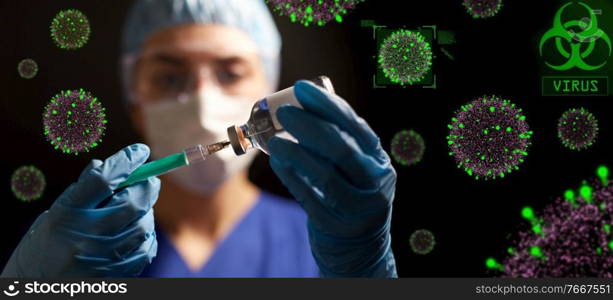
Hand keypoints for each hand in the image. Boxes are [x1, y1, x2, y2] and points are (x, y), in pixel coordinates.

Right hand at [2, 144, 159, 276]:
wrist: (36, 286)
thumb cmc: (47, 242)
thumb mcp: (57, 211)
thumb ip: (84, 189)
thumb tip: (113, 164)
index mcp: (66, 214)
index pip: (104, 180)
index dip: (127, 161)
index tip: (140, 151)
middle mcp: (86, 236)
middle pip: (132, 202)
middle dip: (146, 186)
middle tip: (149, 179)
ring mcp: (103, 258)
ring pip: (143, 224)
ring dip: (146, 211)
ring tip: (135, 210)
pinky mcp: (116, 274)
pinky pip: (146, 248)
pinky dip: (146, 235)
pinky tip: (134, 232)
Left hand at [268, 81, 396, 276]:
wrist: (359, 243)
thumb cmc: (350, 191)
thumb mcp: (356, 166)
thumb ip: (337, 140)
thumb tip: (302, 104)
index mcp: (379, 160)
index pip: (356, 127)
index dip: (328, 105)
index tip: (302, 88)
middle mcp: (375, 183)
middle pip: (341, 150)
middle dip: (309, 127)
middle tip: (284, 113)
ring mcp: (357, 207)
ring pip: (325, 177)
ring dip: (296, 154)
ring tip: (274, 140)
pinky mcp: (336, 225)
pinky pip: (310, 199)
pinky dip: (292, 178)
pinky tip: (278, 162)